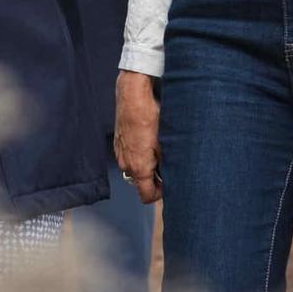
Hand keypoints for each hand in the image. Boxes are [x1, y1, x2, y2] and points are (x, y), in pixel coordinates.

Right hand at [114, 71, 162, 204]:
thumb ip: (168, 165)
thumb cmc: (149, 116)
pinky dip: (138, 155)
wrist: (131, 95)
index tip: (170, 185)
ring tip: (158, 151)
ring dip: (146, 166)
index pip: (147, 196)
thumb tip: (175, 176)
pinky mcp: (118, 143)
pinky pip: (129, 157)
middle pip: (141, 183)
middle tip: (167, 165)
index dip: (160, 194)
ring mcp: (119, 153)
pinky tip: (147, 141)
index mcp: (139, 167)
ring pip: (135, 169)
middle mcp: (126, 163)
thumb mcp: (166, 142)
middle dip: (154, 179)